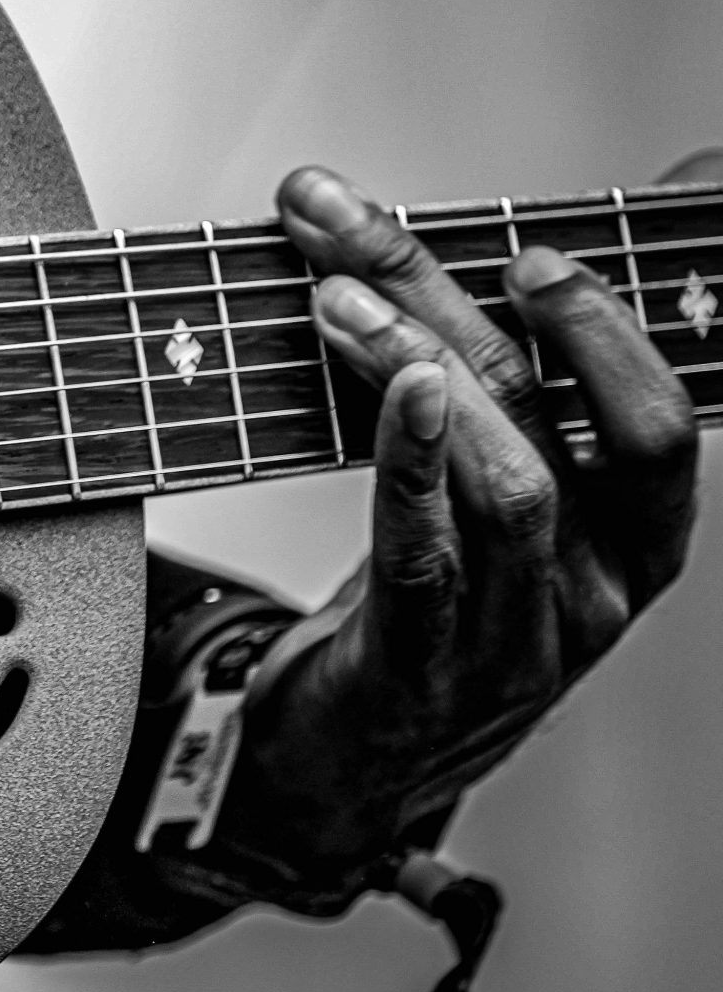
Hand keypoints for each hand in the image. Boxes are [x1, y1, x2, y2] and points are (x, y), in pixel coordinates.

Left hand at [218, 165, 697, 878]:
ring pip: (508, 481)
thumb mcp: (484, 502)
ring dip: (416, 365)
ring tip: (337, 294)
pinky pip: (430, 553)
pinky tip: (389, 391)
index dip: (607, 326)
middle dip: (464, 306)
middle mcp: (596, 587)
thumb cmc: (424, 605)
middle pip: (565, 422)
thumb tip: (514, 253)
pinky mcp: (429, 668)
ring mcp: (520, 637)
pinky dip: (409, 461)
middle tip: (372, 230)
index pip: (655, 420)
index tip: (531, 243)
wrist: (350, 761)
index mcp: (632, 540)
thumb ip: (503, 395)